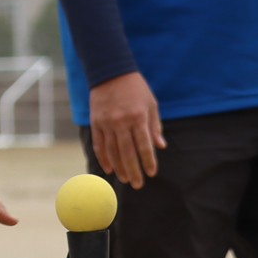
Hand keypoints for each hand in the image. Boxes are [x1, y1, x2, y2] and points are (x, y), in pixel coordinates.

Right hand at [89, 71, 165, 188]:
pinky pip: (99, 144)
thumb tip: (160, 146)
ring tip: (125, 179)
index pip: (144, 145)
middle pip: (127, 152)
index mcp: (138, 117)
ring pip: (112, 151)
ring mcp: (107, 123)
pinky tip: (109, 169)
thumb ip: (155, 126)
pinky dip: (104, 158)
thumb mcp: (150, 103)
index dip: (148, 161)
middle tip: (138, 185)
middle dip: (133, 170)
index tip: (151, 173)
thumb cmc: (135, 88)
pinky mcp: (96, 122)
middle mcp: (121, 121)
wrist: (110, 72)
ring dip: (119, 167)